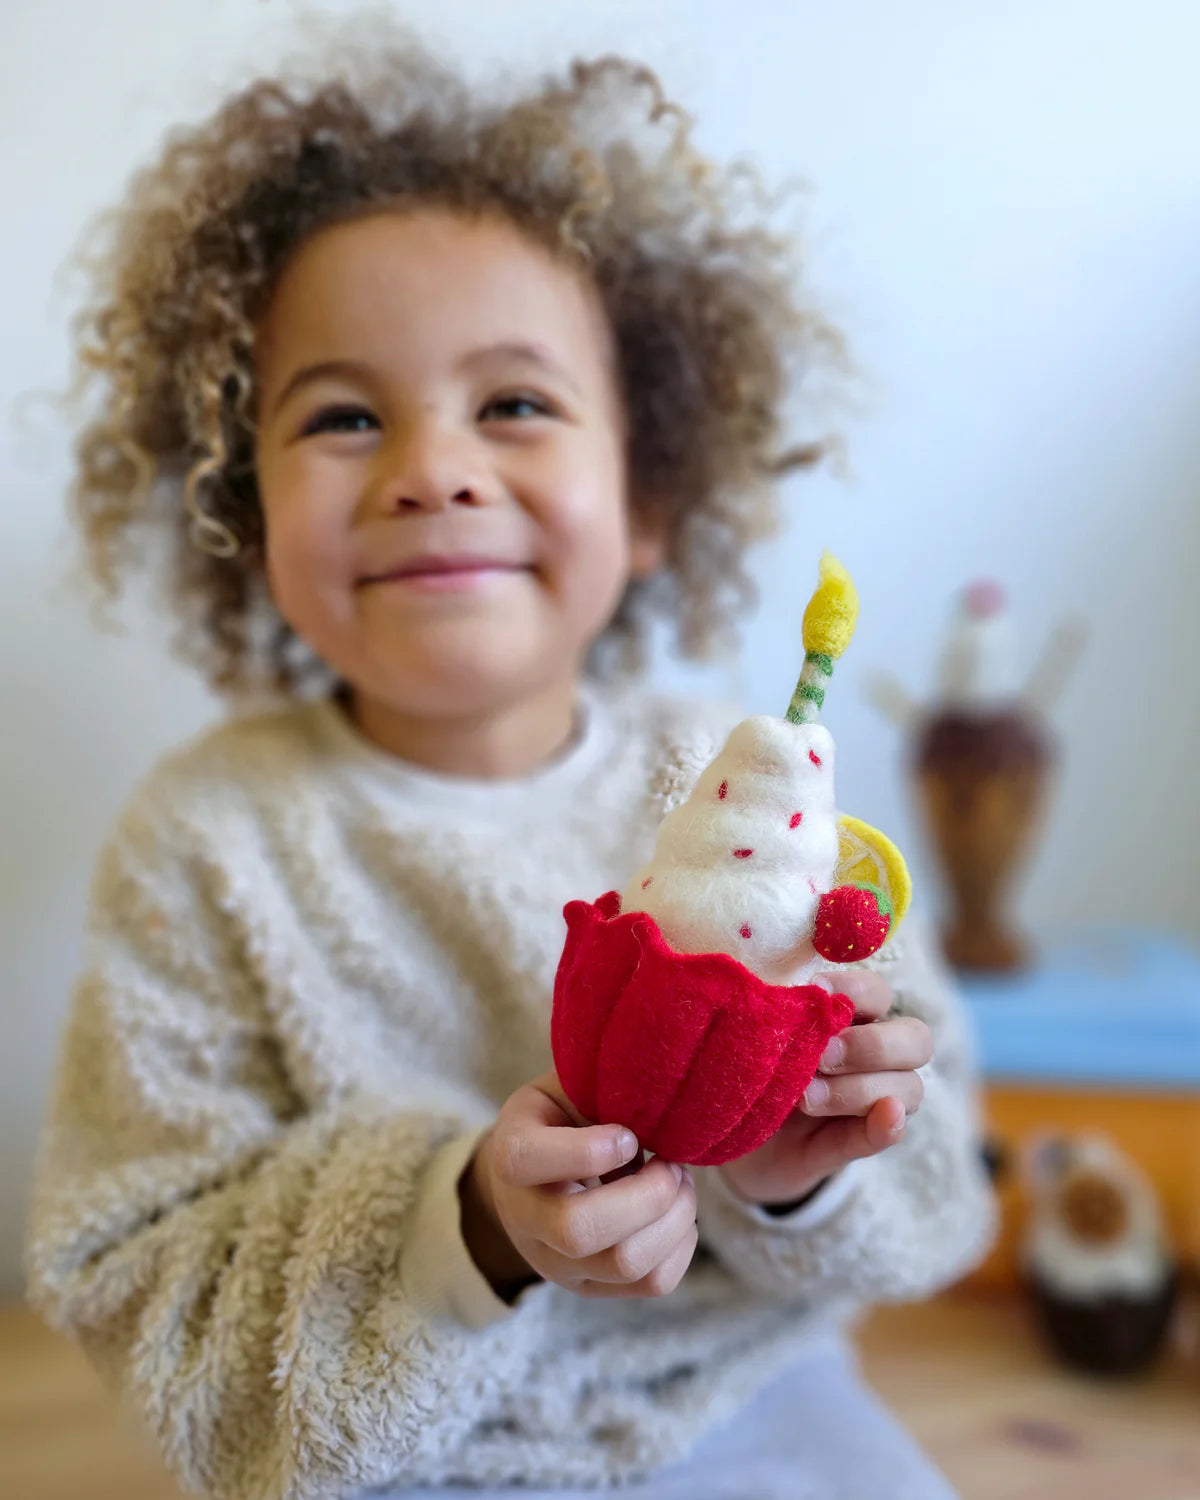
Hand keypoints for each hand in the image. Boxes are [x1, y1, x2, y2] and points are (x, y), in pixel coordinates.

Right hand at [462, 1072, 697, 1299]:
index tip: (628, 1135)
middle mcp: (523, 1218)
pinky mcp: (590, 1287)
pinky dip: (682, 1246)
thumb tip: (663, 1103)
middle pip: (579, 1231)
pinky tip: (677, 1212)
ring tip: (680, 1183)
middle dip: (648, 1194)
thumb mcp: (568, 1087)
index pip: (525, 1161)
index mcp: (510, 1152)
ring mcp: (555, 1262)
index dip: (587, 1150)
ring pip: (623, 1264)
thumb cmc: (564, 1115)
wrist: (539, 1171)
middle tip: (671, 1163)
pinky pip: (650, 1283)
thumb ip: (602, 1089)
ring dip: (674, 1219)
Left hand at [717, 969, 932, 1207]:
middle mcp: (872, 1057)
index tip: (816, 990)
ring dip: (859, 1089)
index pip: (879, 993)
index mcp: (849, 1018)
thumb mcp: (760, 1034)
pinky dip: (888, 1125)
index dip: (857, 988)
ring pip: (906, 1088)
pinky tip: (887, 1117)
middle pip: (915, 1040)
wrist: (726, 1128)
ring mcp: (871, 1102)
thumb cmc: (748, 1063)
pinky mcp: (856, 1143)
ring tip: (806, 1097)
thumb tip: (790, 990)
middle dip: (872, 1045)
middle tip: (823, 1055)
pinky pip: (887, 1135)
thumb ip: (781, 1015)